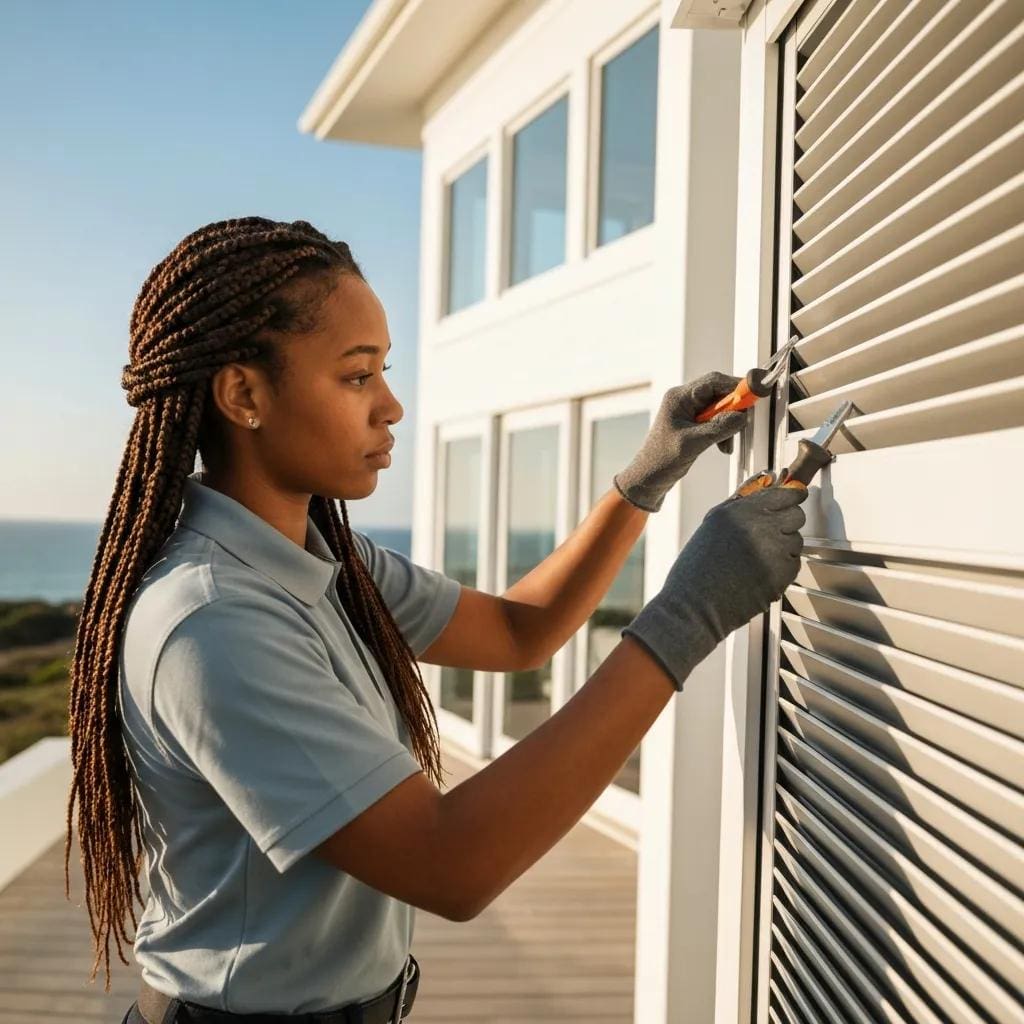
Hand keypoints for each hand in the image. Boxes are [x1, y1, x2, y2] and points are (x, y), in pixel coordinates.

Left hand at [613, 372, 749, 512]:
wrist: (648, 480)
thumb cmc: (661, 460)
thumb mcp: (693, 443)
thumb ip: (719, 427)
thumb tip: (741, 416)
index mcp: (678, 398)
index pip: (713, 382)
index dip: (736, 386)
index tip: (754, 394)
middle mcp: (683, 401)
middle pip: (718, 393)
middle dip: (733, 409)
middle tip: (741, 423)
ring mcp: (688, 412)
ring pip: (719, 408)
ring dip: (728, 424)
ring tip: (726, 443)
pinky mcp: (693, 425)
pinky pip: (716, 421)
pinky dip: (723, 432)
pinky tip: (723, 446)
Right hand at [621, 476, 806, 690]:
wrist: (694, 605)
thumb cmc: (699, 563)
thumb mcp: (715, 521)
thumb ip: (745, 497)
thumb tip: (770, 478)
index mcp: (743, 510)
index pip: (787, 494)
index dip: (791, 496)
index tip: (792, 498)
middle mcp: (762, 528)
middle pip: (797, 515)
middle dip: (785, 521)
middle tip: (764, 533)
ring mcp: (774, 553)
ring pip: (796, 540)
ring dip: (783, 545)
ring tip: (754, 556)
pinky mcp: (781, 576)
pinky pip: (793, 563)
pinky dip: (781, 566)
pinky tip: (757, 571)